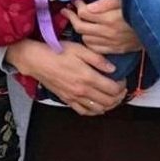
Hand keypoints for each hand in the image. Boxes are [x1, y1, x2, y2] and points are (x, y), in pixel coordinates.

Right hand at [6, 39, 125, 115]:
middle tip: (121, 89)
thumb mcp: (79, 49)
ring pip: (98, 109)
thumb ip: (98, 59)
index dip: (122, 86)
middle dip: (119, 97)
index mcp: (87, 77)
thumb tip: (113, 69)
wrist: (37, 60)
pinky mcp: (67, 100)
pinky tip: (98, 106)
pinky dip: (95, 111)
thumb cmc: (57, 51)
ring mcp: (74, 97)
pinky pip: (84, 111)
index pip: (112, 89)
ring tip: (113, 97)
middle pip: (108, 101)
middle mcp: (82, 91)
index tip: (122, 80)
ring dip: (110, 105)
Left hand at [64, 0, 141, 54]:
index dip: (78, 6)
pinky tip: (90, 34)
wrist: (157, 28)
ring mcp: (111, 42)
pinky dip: (89, 41)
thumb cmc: (139, 9)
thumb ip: (107, 2)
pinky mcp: (116, 49)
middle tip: (68, 11)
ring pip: (85, 38)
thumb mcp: (124, 0)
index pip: (84, 13)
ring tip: (79, 21)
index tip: (77, 2)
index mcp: (109, 18)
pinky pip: (95, 48)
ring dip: (80, 30)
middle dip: (72, 17)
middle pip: (80, 27)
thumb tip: (89, 6)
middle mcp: (108, 32)